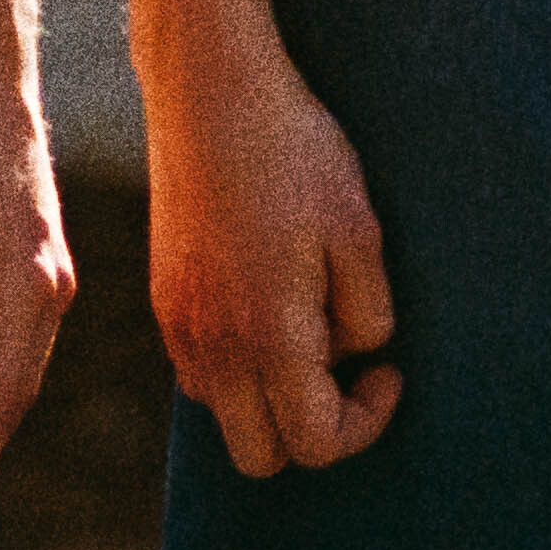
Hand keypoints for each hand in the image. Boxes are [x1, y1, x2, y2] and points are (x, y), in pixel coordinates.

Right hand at [144, 50, 402, 475]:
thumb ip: (366, 312)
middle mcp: (213, 346)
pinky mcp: (164, 297)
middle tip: (347, 367)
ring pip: (223, 415)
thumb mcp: (359, 230)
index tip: (386, 371)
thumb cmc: (293, 153)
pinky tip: (264, 304)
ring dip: (269, 398)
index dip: (365, 424)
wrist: (210, 92)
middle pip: (260, 457)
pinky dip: (235, 366)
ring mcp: (180, 325)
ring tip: (305, 326)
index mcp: (268, 337)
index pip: (315, 444)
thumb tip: (357, 353)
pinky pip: (198, 371)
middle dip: (311, 430)